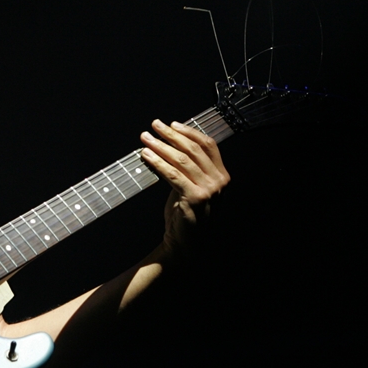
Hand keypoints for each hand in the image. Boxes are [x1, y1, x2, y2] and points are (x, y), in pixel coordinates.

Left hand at [139, 119, 229, 253]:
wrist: (187, 243)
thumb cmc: (187, 214)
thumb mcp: (193, 186)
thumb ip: (189, 168)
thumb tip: (169, 143)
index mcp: (222, 175)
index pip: (208, 145)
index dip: (189, 132)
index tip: (173, 124)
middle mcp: (219, 181)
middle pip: (193, 149)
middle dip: (171, 135)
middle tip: (155, 126)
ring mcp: (209, 190)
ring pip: (181, 159)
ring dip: (160, 146)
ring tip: (146, 139)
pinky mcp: (195, 198)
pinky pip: (173, 174)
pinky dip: (158, 162)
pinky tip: (146, 155)